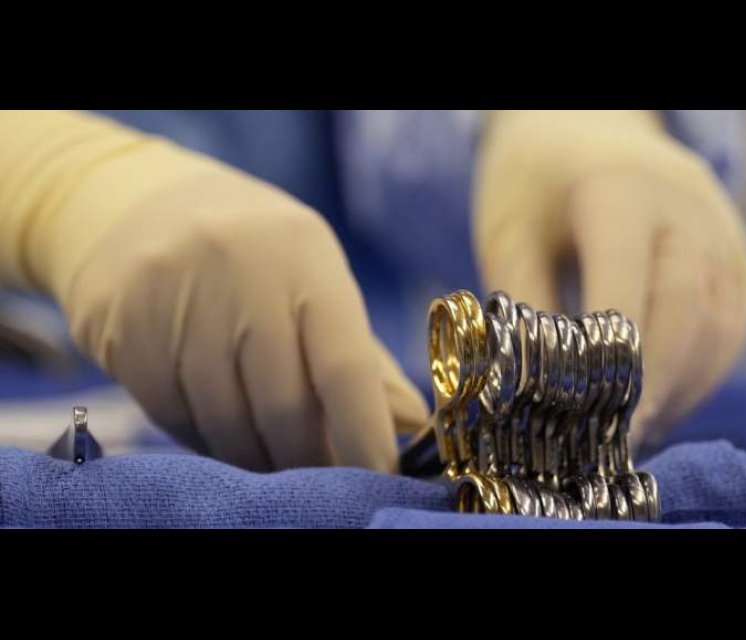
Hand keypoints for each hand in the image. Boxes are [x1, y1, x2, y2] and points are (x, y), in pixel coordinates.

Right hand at [10, 113, 427, 471]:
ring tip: (274, 463)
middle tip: (321, 481)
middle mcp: (239, 272)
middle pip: (283, 406)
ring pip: (226, 421)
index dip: (364, 433)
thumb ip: (362, 354)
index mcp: (303, 257)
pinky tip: (223, 435)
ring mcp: (173, 298)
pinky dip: (207, 442)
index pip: (344, 365)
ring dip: (257, 459)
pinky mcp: (123, 330)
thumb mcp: (314, 278)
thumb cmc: (253, 254)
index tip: (379, 477)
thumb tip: (407, 423)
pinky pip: (174, 417)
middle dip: (309, 460)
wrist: (139, 205)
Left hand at [474, 110, 745, 446]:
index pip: (627, 291)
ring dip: (681, 385)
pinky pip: (731, 322)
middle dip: (651, 385)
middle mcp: (686, 207)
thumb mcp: (509, 236)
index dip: (611, 365)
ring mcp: (720, 229)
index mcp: (619, 193)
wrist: (579, 132)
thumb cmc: (534, 185)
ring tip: (637, 428)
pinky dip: (701, 368)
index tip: (588, 422)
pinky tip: (663, 398)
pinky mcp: (733, 254)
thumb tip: (537, 390)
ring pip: (719, 325)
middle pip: (685, 312)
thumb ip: (525, 309)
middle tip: (614, 440)